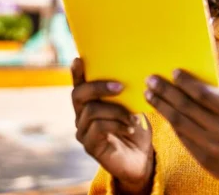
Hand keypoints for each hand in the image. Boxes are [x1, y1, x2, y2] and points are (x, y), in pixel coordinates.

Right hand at [71, 58, 154, 193]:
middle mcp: (82, 115)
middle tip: (120, 86)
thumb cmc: (137, 128)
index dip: (77, 73)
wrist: (141, 158)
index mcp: (91, 103)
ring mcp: (83, 131)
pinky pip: (97, 127)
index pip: (80, 85)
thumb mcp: (134, 106)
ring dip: (117, 111)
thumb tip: (133, 72)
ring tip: (134, 117)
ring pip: (92, 110)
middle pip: (79, 94)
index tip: (78, 59)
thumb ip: (126, 93)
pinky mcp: (89, 145)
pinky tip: (131, 128)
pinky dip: (117, 124)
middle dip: (99, 86)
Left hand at [145, 70, 218, 194]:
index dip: (186, 82)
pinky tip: (163, 112)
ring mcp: (212, 146)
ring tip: (149, 95)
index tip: (173, 72)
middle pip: (187, 106)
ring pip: (179, 122)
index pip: (204, 94)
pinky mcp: (203, 159)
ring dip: (162, 106)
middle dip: (166, 91)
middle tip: (151, 80)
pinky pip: (182, 137)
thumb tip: (192, 84)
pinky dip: (171, 122)